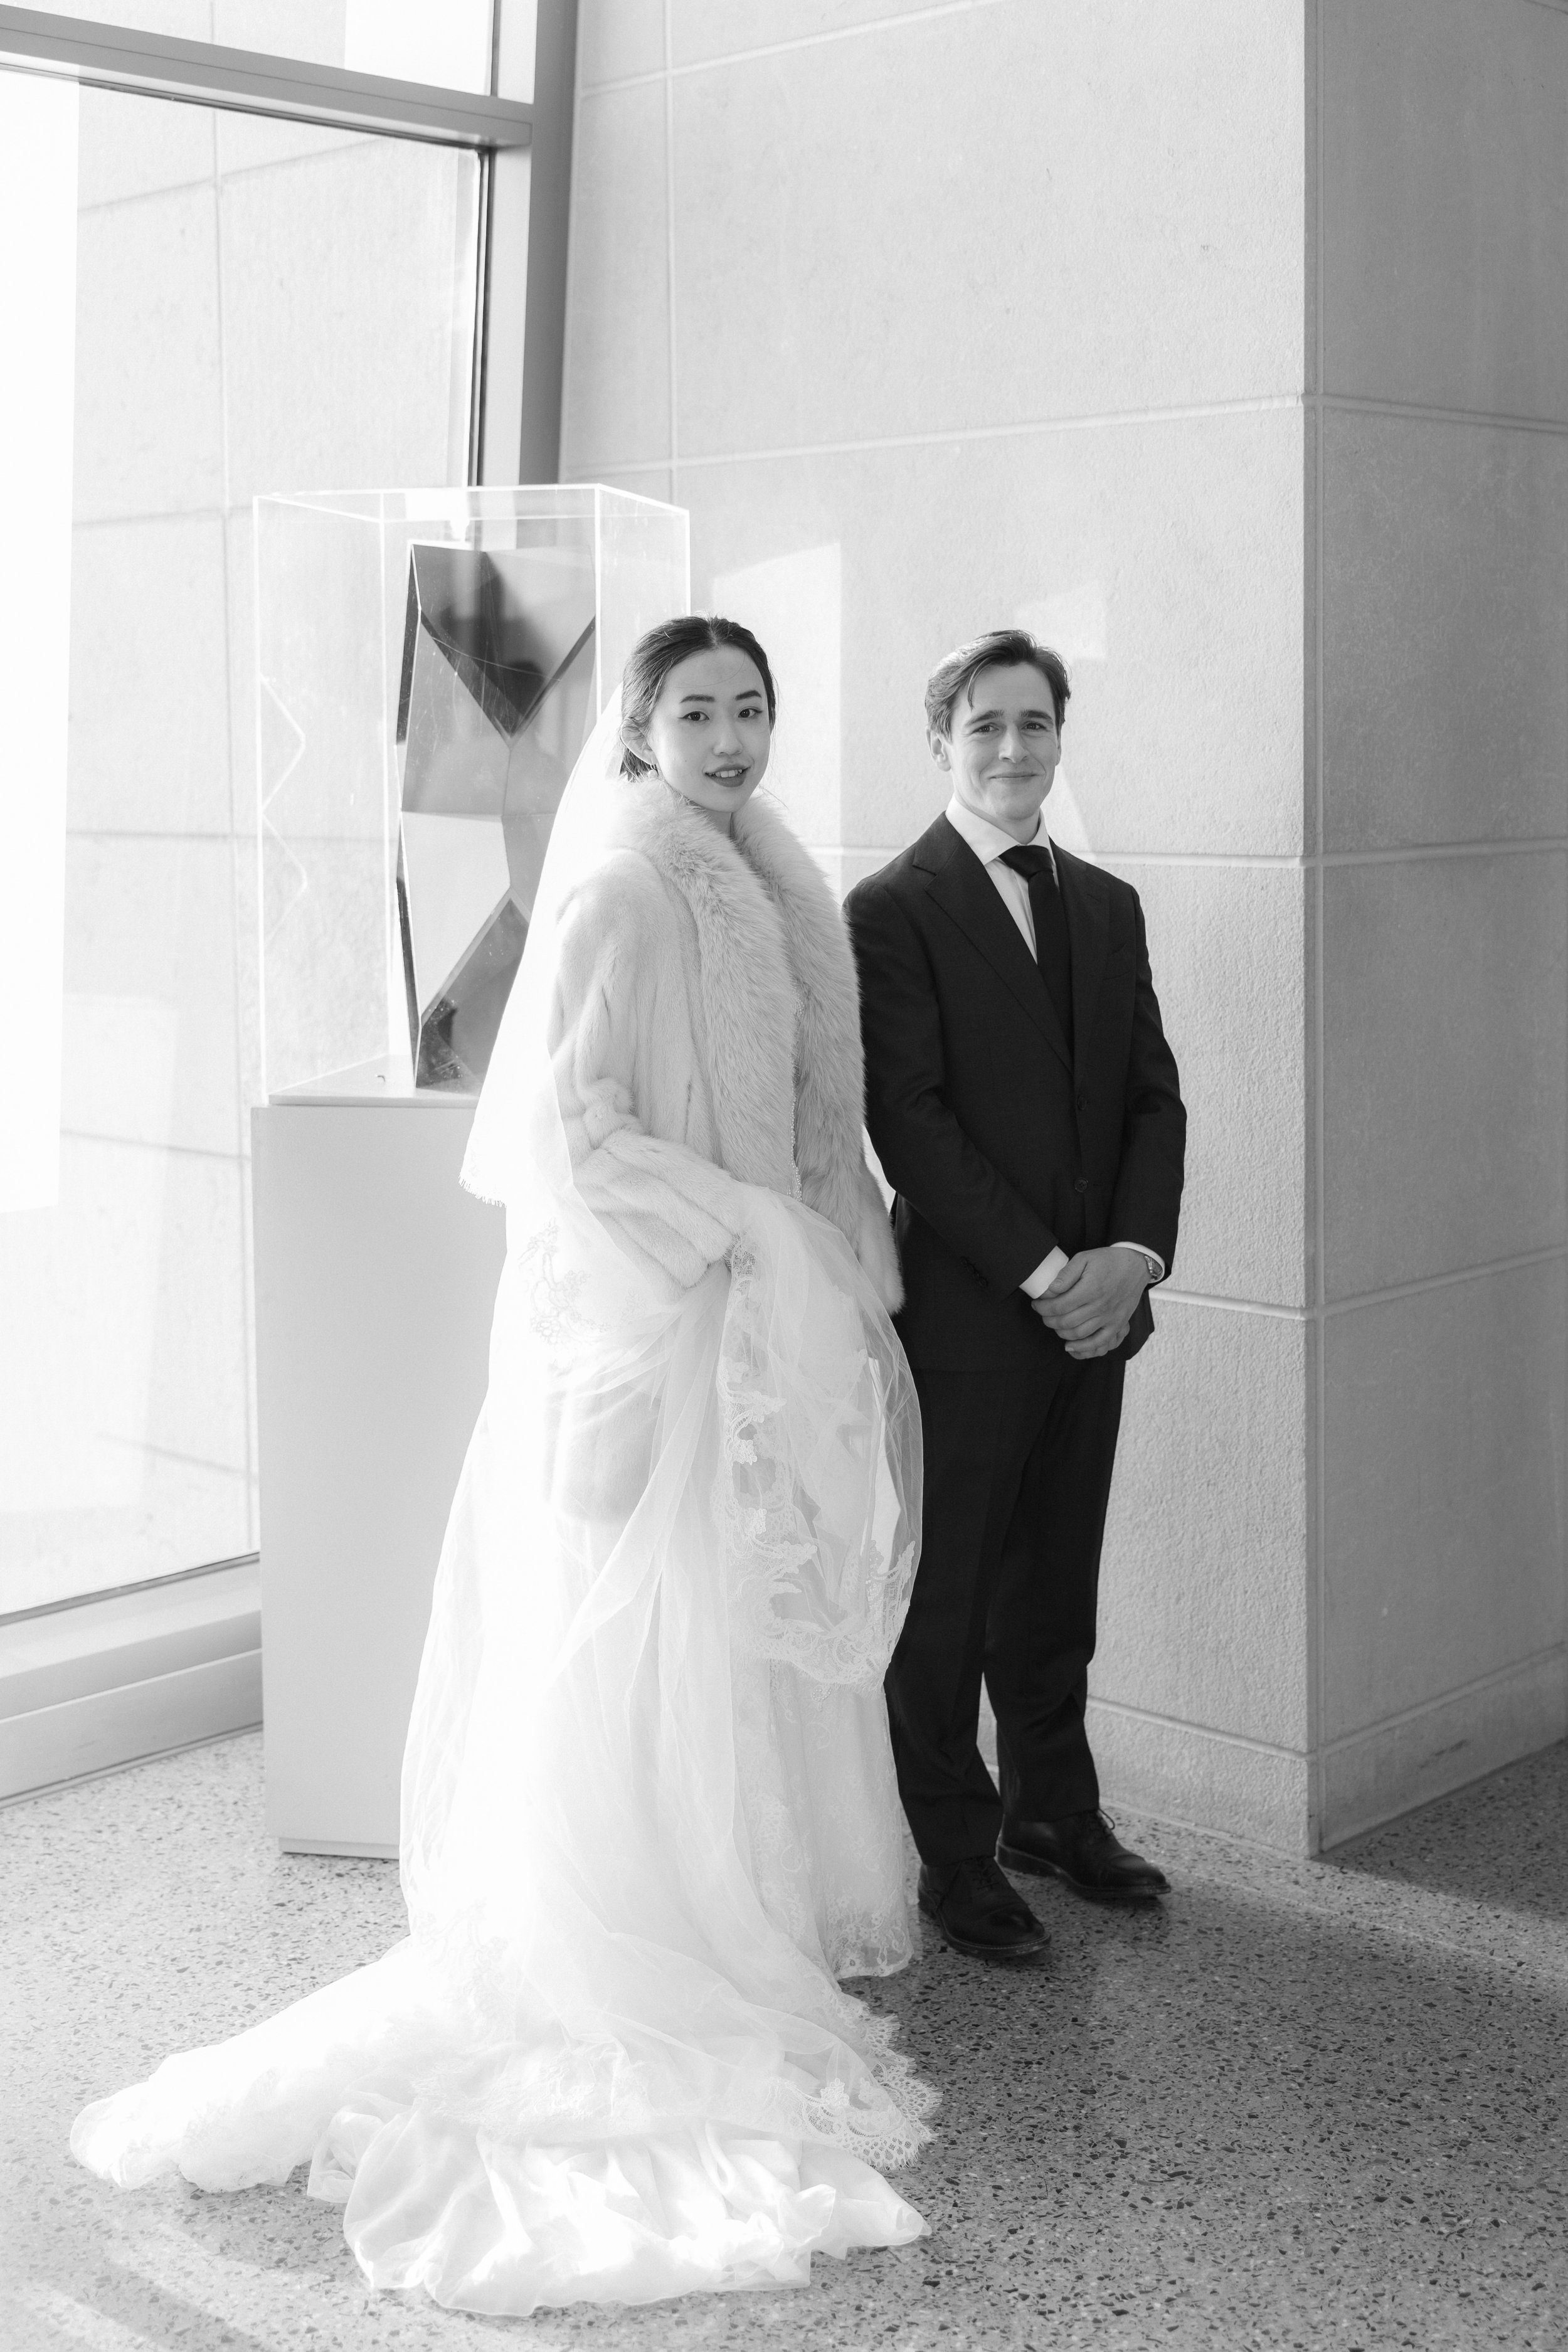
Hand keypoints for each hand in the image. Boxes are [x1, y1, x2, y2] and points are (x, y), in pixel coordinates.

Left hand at [1031, 1247, 1148, 1359]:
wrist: (1136, 1266)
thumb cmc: (1109, 1261)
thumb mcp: (1085, 1258)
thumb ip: (1066, 1273)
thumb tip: (1051, 1289)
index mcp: (1090, 1289)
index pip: (1058, 1306)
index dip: (1043, 1307)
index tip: (1037, 1304)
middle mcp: (1099, 1306)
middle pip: (1065, 1322)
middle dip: (1048, 1320)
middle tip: (1043, 1313)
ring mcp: (1109, 1318)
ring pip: (1078, 1334)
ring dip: (1060, 1332)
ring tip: (1054, 1323)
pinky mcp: (1117, 1324)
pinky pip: (1099, 1342)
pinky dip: (1082, 1348)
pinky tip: (1069, 1346)